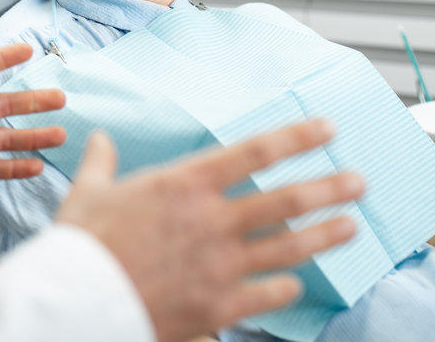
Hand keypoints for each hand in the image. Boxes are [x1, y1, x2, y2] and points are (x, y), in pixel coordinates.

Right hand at [56, 120, 364, 341]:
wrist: (77, 301)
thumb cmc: (81, 245)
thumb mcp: (87, 192)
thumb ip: (101, 163)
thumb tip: (101, 141)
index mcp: (183, 185)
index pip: (253, 152)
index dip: (296, 137)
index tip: (326, 129)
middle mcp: (211, 221)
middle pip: (285, 200)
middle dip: (328, 187)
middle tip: (358, 181)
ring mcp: (220, 265)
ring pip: (288, 247)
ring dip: (324, 235)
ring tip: (351, 226)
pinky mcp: (218, 306)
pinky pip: (266, 294)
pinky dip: (285, 288)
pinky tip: (296, 284)